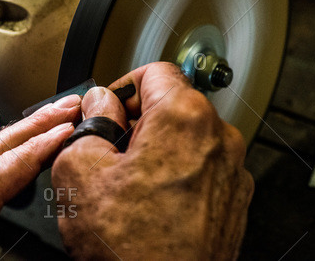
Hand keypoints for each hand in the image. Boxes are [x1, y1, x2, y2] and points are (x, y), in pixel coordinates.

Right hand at [52, 62, 253, 259]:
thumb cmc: (130, 247)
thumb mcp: (80, 170)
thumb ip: (89, 122)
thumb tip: (98, 105)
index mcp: (184, 117)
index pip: (153, 71)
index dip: (121, 88)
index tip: (107, 111)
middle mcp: (219, 139)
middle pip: (172, 104)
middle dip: (138, 122)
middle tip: (110, 152)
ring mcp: (232, 172)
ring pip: (186, 139)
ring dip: (157, 151)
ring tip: (128, 186)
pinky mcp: (233, 202)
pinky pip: (201, 170)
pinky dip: (176, 176)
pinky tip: (151, 205)